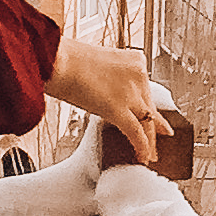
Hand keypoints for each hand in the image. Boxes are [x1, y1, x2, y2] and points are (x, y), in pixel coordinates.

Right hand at [45, 39, 175, 166]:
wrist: (54, 59)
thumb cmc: (64, 58)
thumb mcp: (99, 63)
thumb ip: (108, 77)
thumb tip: (103, 90)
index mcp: (134, 59)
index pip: (145, 85)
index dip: (144, 101)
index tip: (145, 109)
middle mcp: (138, 74)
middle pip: (149, 104)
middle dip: (155, 122)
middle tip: (161, 133)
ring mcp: (130, 92)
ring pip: (148, 121)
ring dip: (151, 139)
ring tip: (152, 153)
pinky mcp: (118, 109)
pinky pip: (136, 132)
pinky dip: (142, 146)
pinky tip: (143, 156)